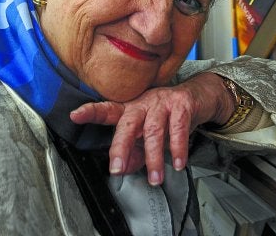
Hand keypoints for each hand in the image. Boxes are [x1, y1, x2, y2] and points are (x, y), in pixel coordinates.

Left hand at [70, 72, 234, 184]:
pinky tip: (177, 162)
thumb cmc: (169, 115)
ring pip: (153, 129)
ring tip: (156, 178)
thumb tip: (124, 169)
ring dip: (154, 157)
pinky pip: (178, 127)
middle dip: (121, 146)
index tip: (75, 116)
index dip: (91, 112)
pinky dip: (177, 147)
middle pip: (128, 122)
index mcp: (132, 109)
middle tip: (117, 169)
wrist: (200, 96)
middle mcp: (144, 102)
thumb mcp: (149, 135)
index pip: (108, 110)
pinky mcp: (182, 103)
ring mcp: (163, 101)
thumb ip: (135, 153)